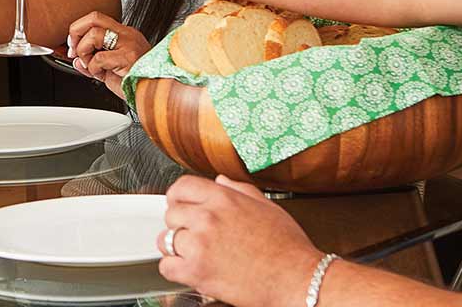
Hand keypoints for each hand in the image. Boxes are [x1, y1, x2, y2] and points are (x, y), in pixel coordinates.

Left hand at [68, 12, 148, 97]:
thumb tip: (77, 61)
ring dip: (84, 52)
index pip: (96, 19)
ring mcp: (129, 44)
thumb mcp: (110, 71)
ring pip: (94, 34)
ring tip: (91, 65)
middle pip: (94, 17)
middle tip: (74, 50)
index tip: (72, 46)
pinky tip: (101, 75)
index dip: (78, 29)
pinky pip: (99, 57)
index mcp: (124, 35)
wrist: (155, 96)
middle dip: (76, 32)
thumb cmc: (137, 84)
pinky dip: (93, 68)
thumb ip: (93, 64)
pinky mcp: (128, 57)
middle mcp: (127, 35)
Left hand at [159, 175, 321, 305]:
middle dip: (180, 225)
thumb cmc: (287, 247)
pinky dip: (175, 270)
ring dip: (176, 247)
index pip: (181, 187)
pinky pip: (166, 267)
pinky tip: (191, 269)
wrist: (296, 279)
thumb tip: (220, 181)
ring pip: (165, 240)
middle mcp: (207, 218)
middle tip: (195, 235)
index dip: (178, 198)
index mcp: (223, 198)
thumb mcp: (266, 206)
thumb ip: (238, 190)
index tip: (179, 206)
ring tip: (195, 253)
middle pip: (171, 214)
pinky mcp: (196, 272)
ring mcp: (199, 245)